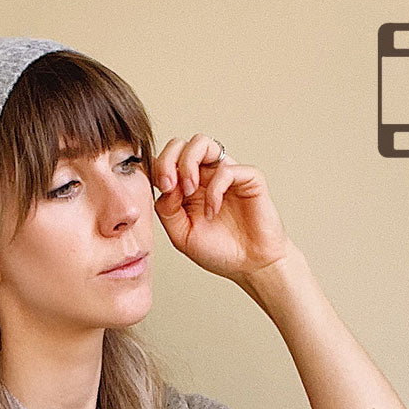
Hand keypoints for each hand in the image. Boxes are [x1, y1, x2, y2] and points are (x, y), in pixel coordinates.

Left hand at [153, 133, 292, 282]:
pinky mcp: (248, 178)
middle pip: (179, 144)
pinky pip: (225, 169)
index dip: (157, 168)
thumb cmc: (220, 251)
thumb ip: (167, 209)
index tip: (161, 191)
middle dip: (168, 160)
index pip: (165, 160)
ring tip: (189, 190)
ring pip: (201, 143)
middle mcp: (205, 175)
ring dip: (187, 163)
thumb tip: (164, 186)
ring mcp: (226, 174)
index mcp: (187, 187)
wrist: (251, 266)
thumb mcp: (182, 235)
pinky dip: (214, 190)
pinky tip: (213, 211)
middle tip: (169, 186)